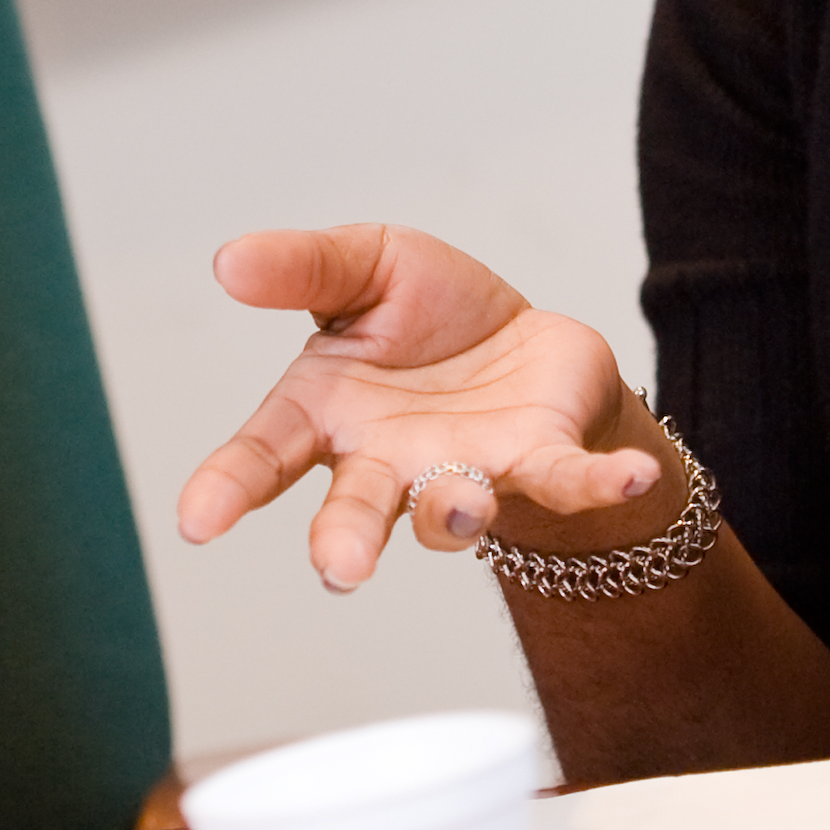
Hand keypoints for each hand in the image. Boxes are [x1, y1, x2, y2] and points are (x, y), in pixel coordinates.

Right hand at [179, 224, 665, 591]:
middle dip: (346, 538)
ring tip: (464, 509)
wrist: (522, 338)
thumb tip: (229, 260)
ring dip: (458, 515)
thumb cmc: (428, 316)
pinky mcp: (539, 461)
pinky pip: (567, 483)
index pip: (262, 456)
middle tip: (337, 568)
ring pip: (452, 511)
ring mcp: (464, 471)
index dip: (227, 488)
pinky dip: (599, 485)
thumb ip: (301, 266)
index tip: (195, 523)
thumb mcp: (364, 265)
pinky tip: (634, 477)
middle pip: (356, 508)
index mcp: (327, 414)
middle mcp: (388, 462)